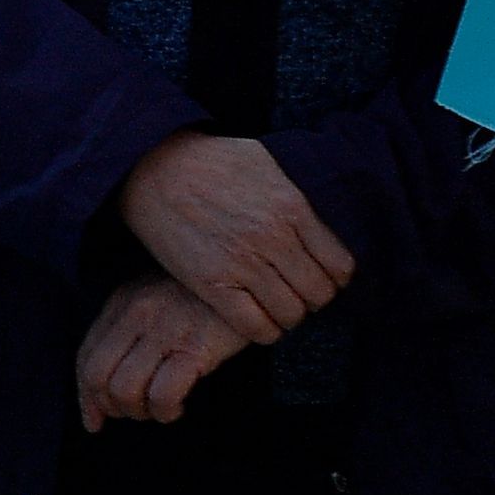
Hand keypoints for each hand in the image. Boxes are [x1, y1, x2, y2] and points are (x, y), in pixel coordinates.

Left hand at [76, 277, 251, 430]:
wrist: (253, 279)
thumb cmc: (205, 299)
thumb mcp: (158, 302)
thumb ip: (129, 334)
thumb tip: (103, 396)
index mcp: (123, 302)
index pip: (85, 357)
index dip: (86, 397)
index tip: (95, 421)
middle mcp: (137, 314)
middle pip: (98, 376)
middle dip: (111, 407)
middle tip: (135, 413)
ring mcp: (165, 329)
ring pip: (125, 390)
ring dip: (139, 411)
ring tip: (158, 409)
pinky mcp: (196, 346)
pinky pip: (163, 394)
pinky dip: (165, 410)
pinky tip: (178, 406)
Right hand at [116, 130, 353, 348]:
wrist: (154, 169)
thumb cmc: (212, 162)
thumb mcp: (267, 163)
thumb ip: (299, 193)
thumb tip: (326, 216)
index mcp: (293, 208)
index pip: (340, 266)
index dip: (336, 279)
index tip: (323, 278)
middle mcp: (273, 239)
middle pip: (319, 294)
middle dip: (314, 300)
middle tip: (299, 294)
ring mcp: (242, 264)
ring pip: (291, 314)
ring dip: (289, 317)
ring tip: (278, 307)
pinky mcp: (212, 284)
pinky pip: (256, 327)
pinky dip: (265, 332)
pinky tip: (259, 321)